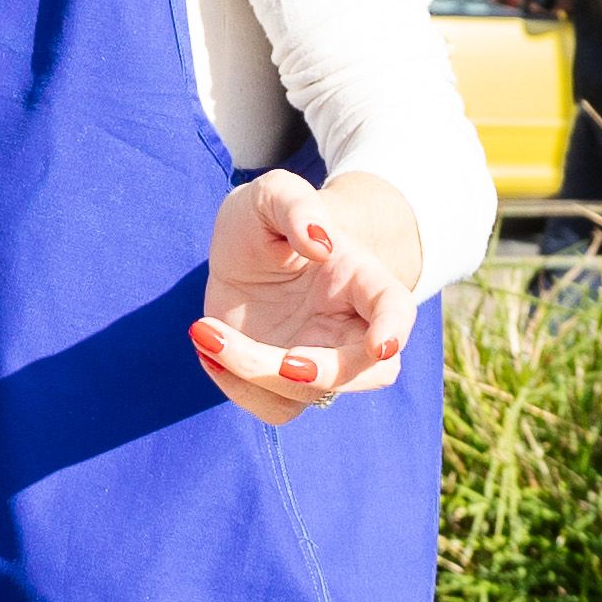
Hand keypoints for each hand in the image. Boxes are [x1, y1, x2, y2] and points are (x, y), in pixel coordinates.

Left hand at [190, 169, 418, 425]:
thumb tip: (319, 242)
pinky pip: (273, 407)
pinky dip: (237, 388)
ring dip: (258, 376)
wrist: (244, 245)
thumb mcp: (272, 194)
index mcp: (362, 279)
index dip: (395, 329)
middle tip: (279, 361)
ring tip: (206, 331)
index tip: (379, 344)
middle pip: (366, 371)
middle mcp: (350, 327)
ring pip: (312, 394)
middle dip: (326, 373)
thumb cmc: (268, 217)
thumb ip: (296, 205)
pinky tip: (207, 347)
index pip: (395, 308)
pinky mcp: (283, 379)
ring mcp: (319, 357)